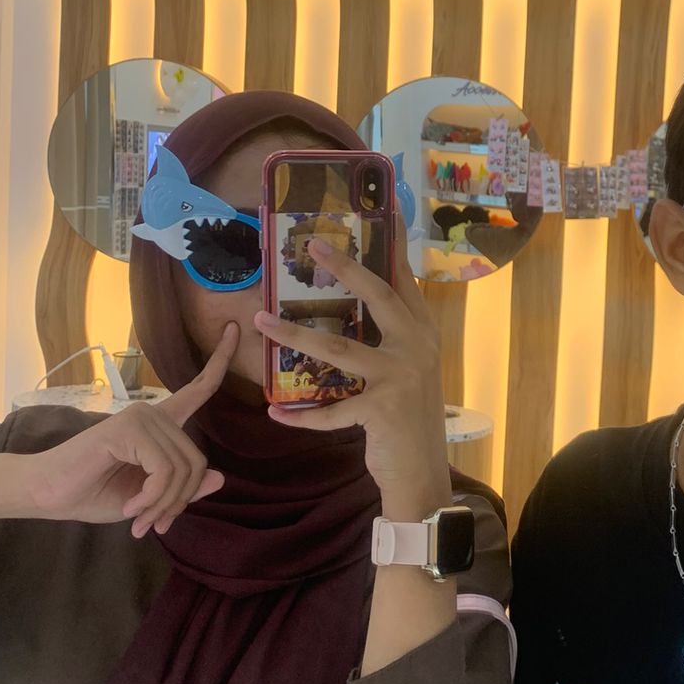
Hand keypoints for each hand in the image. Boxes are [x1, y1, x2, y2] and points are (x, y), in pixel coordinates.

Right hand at [24, 323, 238, 538]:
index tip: (235, 329)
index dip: (220, 361)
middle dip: (178, 501)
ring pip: (182, 470)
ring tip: (139, 518)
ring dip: (163, 505)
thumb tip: (220, 477)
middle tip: (153, 523)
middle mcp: (153, 413)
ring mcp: (141, 418)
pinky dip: (152, 497)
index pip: (199, 388)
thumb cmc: (94, 492)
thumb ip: (182, 488)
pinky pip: (164, 470)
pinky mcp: (128, 429)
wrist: (48, 494)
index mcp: (161, 424)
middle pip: (197, 462)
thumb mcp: (149, 498)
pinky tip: (131, 508)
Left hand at [254, 217, 450, 514]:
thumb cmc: (408, 421)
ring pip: (338, 348)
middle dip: (345, 268)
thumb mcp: (408, 371)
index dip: (392, 244)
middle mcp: (417, 347)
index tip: (384, 208)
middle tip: (312, 245)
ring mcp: (401, 377)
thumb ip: (390, 340)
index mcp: (423, 333)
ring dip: (294, 334)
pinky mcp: (381, 409)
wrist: (422, 475)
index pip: (404, 280)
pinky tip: (275, 413)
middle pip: (377, 296)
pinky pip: (330, 410)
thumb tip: (355, 310)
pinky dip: (300, 414)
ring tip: (261, 322)